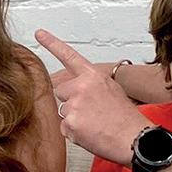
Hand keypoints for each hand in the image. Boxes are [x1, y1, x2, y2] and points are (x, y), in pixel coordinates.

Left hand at [35, 30, 153, 165]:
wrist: (133, 138)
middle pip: (61, 92)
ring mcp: (73, 105)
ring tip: (95, 124)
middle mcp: (80, 87)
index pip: (69, 56)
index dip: (52, 44)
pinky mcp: (69, 124)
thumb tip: (79, 90)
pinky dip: (74, 133)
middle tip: (91, 112)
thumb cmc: (125, 117)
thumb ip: (91, 85)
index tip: (39, 33)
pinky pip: (64, 129)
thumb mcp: (112, 90)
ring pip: (63, 111)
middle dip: (71, 101)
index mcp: (93, 76)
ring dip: (74, 118)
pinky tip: (91, 133)